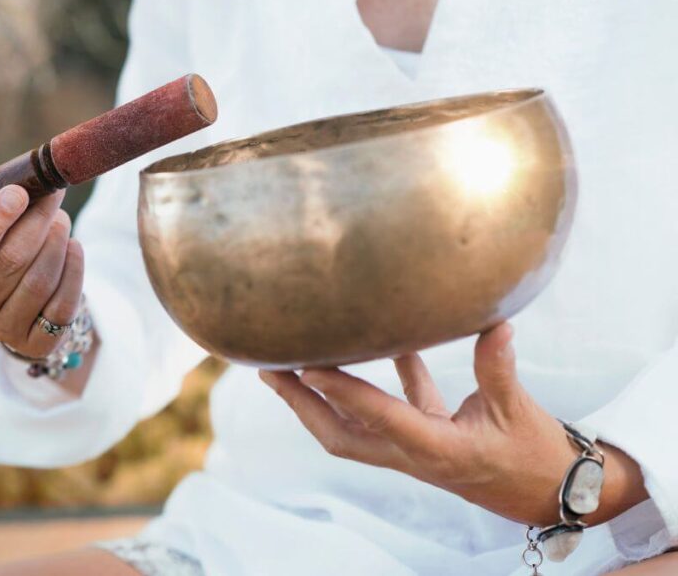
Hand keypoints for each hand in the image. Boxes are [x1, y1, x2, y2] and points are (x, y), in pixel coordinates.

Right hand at [0, 147, 83, 358]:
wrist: (18, 304)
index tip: (17, 192)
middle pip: (10, 261)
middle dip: (36, 222)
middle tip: (54, 195)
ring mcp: (4, 329)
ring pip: (39, 281)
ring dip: (56, 243)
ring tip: (61, 220)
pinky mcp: (37, 343)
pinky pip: (62, 304)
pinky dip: (74, 270)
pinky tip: (74, 247)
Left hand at [260, 323, 647, 526]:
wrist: (550, 495)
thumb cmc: (535, 456)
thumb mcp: (517, 412)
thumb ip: (498, 368)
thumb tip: (494, 323)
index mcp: (435, 449)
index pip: (378, 418)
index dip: (341, 391)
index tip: (305, 366)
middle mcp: (412, 453)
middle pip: (338, 434)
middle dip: (300, 404)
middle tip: (267, 369)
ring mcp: (411, 450)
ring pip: (352, 426)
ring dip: (320, 398)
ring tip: (289, 363)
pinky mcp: (423, 440)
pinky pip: (389, 410)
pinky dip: (377, 382)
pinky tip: (383, 341)